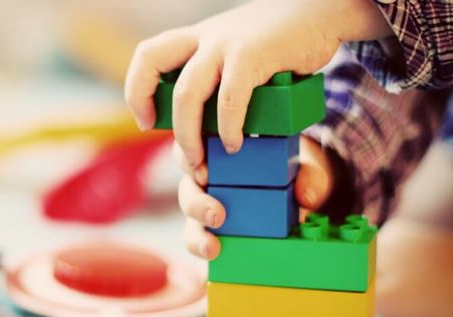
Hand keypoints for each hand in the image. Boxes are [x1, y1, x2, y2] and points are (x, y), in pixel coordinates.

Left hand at [125, 0, 390, 169]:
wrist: (321, 11)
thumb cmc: (280, 43)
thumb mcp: (237, 53)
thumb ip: (219, 78)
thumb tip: (207, 125)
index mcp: (197, 39)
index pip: (148, 55)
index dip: (137, 89)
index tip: (146, 121)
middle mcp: (205, 38)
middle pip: (151, 61)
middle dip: (146, 105)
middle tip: (172, 145)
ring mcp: (226, 43)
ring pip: (187, 92)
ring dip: (188, 134)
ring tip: (201, 160)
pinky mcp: (253, 54)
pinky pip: (230, 98)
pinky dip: (228, 127)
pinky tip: (235, 143)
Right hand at [177, 136, 334, 258]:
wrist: (304, 189)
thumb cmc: (295, 168)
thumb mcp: (307, 164)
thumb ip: (311, 174)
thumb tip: (306, 196)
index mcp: (220, 148)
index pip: (191, 148)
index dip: (188, 159)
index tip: (205, 175)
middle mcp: (207, 175)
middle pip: (187, 186)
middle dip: (195, 203)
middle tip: (216, 216)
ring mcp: (208, 202)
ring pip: (189, 216)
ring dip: (195, 233)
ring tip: (211, 246)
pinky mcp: (212, 227)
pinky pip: (198, 236)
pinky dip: (201, 245)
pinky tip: (214, 252)